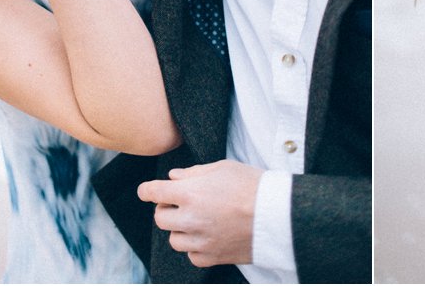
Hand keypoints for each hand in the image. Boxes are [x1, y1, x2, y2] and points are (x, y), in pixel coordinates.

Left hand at [138, 160, 262, 267]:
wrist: (277, 214)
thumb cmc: (253, 186)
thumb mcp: (223, 167)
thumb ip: (194, 172)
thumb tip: (174, 177)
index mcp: (190, 193)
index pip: (153, 192)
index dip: (147, 190)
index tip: (147, 191)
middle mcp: (190, 219)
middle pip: (160, 218)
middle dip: (167, 209)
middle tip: (182, 202)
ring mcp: (199, 241)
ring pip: (173, 239)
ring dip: (180, 229)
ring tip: (198, 220)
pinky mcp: (211, 257)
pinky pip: (191, 255)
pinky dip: (195, 246)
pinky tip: (208, 235)